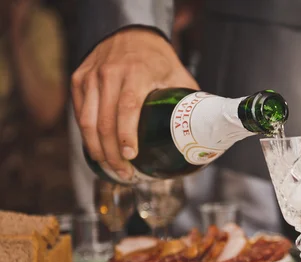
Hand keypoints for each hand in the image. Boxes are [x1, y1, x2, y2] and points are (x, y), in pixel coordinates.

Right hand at [71, 28, 198, 179]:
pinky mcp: (79, 80)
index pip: (128, 108)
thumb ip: (189, 102)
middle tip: (124, 174)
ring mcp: (91, 76)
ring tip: (110, 168)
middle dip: (112, 153)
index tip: (131, 156)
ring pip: (86, 121)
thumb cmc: (160, 61)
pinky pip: (79, 113)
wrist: (133, 34)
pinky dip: (87, 136)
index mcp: (137, 72)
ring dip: (97, 150)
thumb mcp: (179, 76)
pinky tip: (98, 151)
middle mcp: (110, 73)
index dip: (127, 135)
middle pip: (104, 121)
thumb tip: (206, 134)